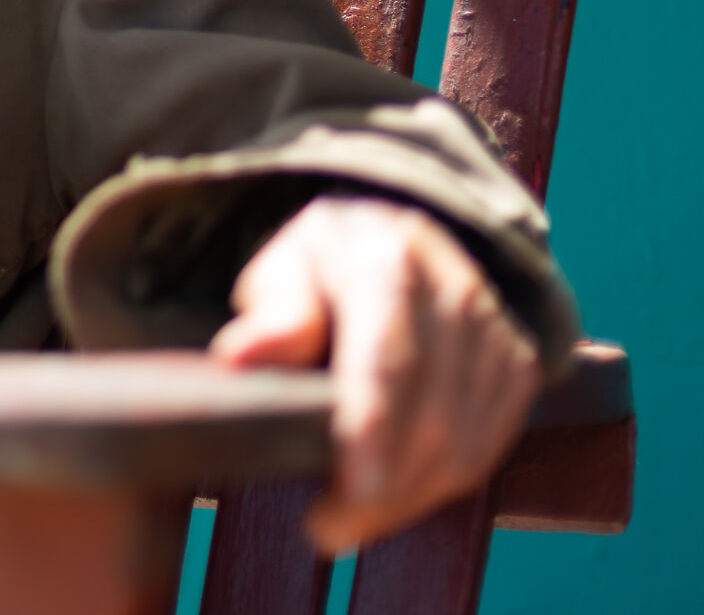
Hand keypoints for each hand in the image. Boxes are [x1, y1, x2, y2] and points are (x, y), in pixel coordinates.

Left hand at [209, 195, 539, 553]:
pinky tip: (401, 492)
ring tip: (356, 516)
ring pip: (468, 441)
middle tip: (330, 529)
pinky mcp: (518, 363)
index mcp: (386, 260)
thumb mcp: (280, 270)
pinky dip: (446, 481)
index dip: (367, 444)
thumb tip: (241, 356)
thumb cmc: (322, 263)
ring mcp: (496, 327)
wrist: (398, 231)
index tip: (336, 505)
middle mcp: (454, 289)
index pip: (387, 366)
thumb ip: (272, 315)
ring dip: (413, 496)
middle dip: (384, 491)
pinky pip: (492, 442)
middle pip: (432, 416)